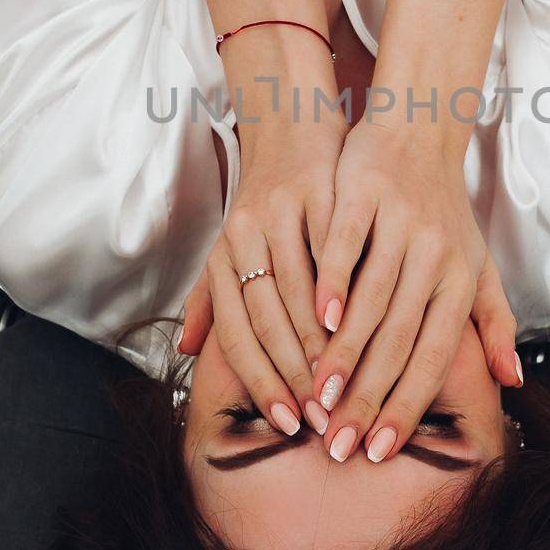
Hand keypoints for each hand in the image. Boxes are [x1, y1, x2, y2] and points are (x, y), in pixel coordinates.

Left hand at [179, 110, 346, 434]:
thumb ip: (212, 301)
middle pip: (266, 319)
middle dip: (295, 374)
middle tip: (322, 417)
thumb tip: (184, 350)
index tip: (288, 420)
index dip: (261, 381)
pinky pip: (331, 251)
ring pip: (299, 290)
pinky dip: (346, 289)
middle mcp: (245, 235)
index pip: (237, 333)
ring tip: (346, 385)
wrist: (292, 128)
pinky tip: (365, 323)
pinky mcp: (320, 192)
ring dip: (323, 343)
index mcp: (224, 256)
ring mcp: (282, 212)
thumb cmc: (266, 204)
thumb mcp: (231, 250)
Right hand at [310, 117, 519, 461]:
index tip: (378, 450)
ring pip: (373, 299)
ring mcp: (400, 223)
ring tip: (321, 397)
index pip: (435, 358)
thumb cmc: (444, 211)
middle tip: (338, 443)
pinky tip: (315, 321)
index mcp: (461, 281)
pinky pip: (346, 246)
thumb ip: (492, 325)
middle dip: (368, 398)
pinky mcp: (366, 194)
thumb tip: (511, 383)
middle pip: (401, 340)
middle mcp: (436, 255)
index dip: (406, 407)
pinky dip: (331, 285)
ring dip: (345, 353)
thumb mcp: (477, 266)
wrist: (420, 131)